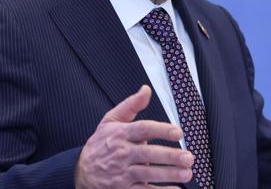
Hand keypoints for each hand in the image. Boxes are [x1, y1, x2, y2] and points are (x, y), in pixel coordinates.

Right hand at [75, 85, 193, 188]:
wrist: (81, 170)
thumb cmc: (100, 143)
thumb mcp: (110, 120)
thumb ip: (131, 105)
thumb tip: (146, 90)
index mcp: (120, 134)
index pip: (143, 129)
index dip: (161, 130)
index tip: (178, 132)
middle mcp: (122, 153)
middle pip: (148, 154)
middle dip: (170, 156)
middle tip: (188, 157)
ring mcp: (122, 173)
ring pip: (148, 174)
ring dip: (169, 174)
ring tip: (187, 173)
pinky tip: (175, 188)